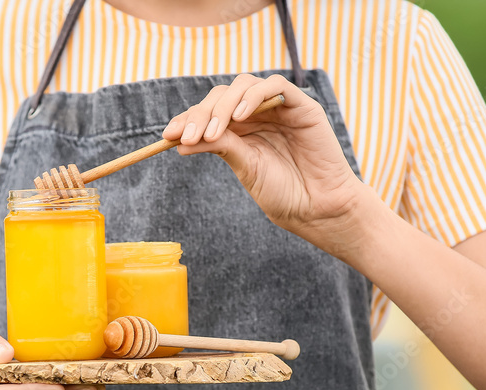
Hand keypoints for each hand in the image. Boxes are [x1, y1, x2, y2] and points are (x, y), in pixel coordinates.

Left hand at [162, 73, 368, 247]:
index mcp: (241, 130)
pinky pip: (275, 85)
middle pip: (222, 96)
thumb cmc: (284, 192)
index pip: (209, 113)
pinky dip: (254, 95)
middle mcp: (258, 115)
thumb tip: (179, 141)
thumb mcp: (244, 167)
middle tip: (187, 135)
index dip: (188, 119)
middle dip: (200, 113)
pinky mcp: (301, 105)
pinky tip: (240, 117)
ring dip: (223, 106)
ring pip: (244, 86)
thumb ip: (220, 147)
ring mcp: (279, 108)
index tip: (167, 135)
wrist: (317, 207)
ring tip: (212, 133)